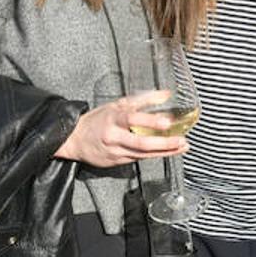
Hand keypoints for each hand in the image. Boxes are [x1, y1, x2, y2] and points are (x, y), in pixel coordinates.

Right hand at [54, 89, 184, 167]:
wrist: (74, 140)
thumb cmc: (97, 120)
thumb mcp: (117, 104)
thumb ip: (142, 100)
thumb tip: (165, 95)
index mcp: (113, 118)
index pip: (133, 119)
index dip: (151, 122)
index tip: (168, 122)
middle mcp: (114, 136)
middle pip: (141, 142)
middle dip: (163, 143)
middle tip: (181, 140)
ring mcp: (116, 151)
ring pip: (143, 154)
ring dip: (165, 151)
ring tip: (181, 146)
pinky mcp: (117, 162)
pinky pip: (140, 159)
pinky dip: (156, 155)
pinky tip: (169, 152)